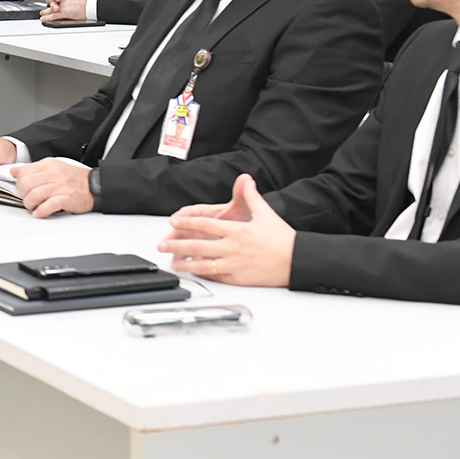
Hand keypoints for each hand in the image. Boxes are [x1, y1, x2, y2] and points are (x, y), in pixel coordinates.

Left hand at [12, 159, 94, 217]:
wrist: (95, 186)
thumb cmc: (73, 179)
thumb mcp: (52, 168)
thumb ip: (33, 170)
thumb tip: (14, 171)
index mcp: (48, 164)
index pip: (23, 172)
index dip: (20, 183)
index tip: (23, 189)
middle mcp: (53, 173)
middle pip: (26, 184)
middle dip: (24, 195)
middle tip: (28, 200)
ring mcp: (60, 186)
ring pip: (34, 195)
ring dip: (30, 205)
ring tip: (34, 207)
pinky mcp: (66, 198)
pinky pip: (47, 206)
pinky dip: (40, 211)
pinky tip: (40, 213)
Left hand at [156, 175, 293, 285]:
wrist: (297, 260)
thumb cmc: (283, 239)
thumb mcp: (266, 213)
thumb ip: (251, 197)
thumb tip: (247, 180)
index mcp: (237, 231)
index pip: (206, 225)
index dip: (187, 223)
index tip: (174, 221)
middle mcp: (233, 248)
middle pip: (198, 246)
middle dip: (177, 245)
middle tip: (162, 245)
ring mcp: (235, 264)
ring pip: (204, 265)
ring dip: (186, 264)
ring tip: (173, 263)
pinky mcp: (240, 279)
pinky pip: (217, 277)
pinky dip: (203, 275)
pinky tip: (194, 274)